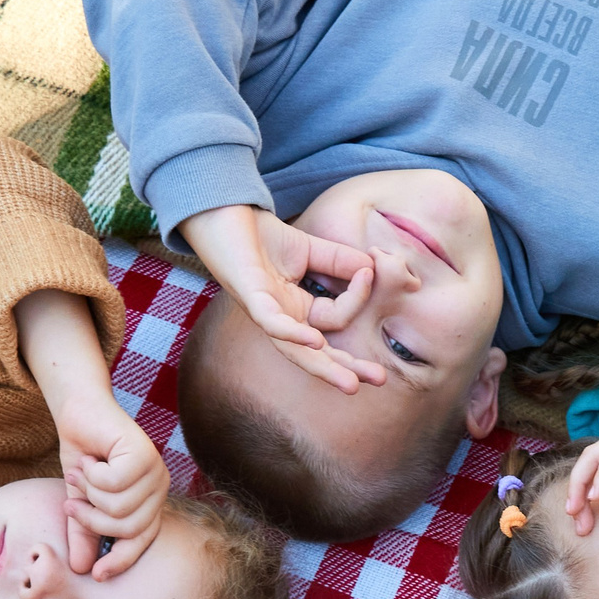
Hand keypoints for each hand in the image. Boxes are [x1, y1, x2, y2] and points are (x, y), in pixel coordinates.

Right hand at [56, 400, 169, 578]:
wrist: (80, 412)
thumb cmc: (84, 455)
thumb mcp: (80, 502)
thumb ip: (84, 533)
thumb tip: (81, 569)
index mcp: (149, 502)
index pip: (141, 541)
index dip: (120, 560)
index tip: (95, 575)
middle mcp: (158, 489)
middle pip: (126, 528)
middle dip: (91, 519)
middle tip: (72, 501)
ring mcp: (156, 471)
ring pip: (119, 507)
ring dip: (89, 491)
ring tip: (81, 473)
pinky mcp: (145, 454)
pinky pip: (113, 483)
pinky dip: (92, 474)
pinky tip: (90, 459)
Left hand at [184, 205, 386, 394]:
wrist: (220, 214)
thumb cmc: (258, 236)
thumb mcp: (309, 249)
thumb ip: (339, 261)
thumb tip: (371, 266)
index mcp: (295, 311)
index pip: (335, 318)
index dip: (358, 296)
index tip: (370, 268)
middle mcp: (281, 319)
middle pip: (316, 355)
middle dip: (347, 368)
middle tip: (378, 381)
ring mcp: (264, 312)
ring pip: (296, 350)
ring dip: (325, 368)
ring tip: (351, 383)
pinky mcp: (250, 297)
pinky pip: (273, 324)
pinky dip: (293, 334)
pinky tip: (315, 342)